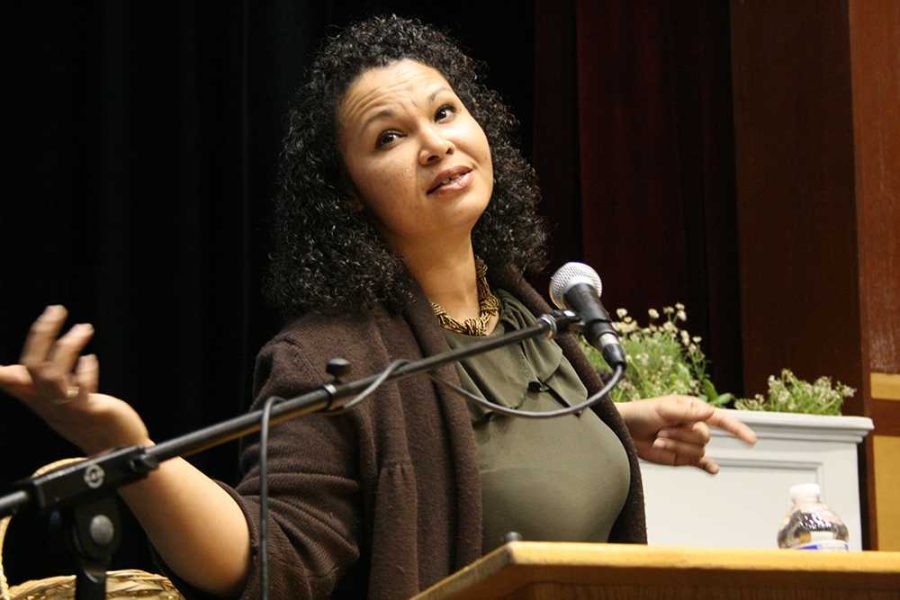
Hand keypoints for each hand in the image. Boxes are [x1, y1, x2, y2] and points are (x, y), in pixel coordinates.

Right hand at [0, 305, 151, 454]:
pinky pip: (81, 391)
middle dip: (42, 334)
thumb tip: (7, 371)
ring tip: (84, 328)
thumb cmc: (86, 417)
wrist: (115, 445)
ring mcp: (67, 409)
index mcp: (37, 397)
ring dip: (69, 346)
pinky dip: (86, 371)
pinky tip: (91, 359)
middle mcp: (48, 403)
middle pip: (33, 366)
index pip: (7, 379)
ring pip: (54, 375)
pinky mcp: (90, 413)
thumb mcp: (55, 399)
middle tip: (57, 310)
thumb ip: (36, 382)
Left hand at [616, 395, 756, 473]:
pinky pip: (700, 463)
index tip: (751, 439)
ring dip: (676, 446)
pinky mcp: (681, 457)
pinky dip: (707, 467)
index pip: (721, 420)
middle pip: (704, 438)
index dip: (737, 429)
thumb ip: (687, 412)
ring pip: (696, 451)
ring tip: (659, 439)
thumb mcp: (664, 408)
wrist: (625, 430)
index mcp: (694, 411)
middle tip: (661, 430)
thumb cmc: (642, 413)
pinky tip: (713, 469)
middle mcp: (694, 427)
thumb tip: (709, 412)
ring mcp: (688, 443)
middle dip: (681, 435)